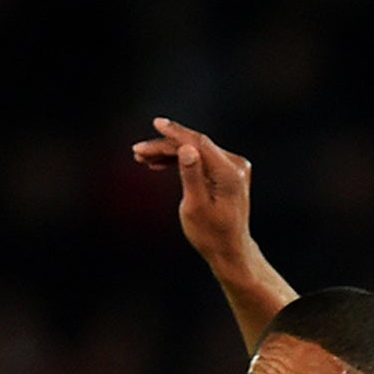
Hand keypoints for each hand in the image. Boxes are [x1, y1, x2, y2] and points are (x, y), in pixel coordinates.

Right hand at [131, 116, 254, 269]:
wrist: (229, 250)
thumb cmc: (211, 234)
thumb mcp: (196, 207)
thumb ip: (191, 176)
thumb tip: (187, 148)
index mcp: (229, 174)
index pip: (199, 143)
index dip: (176, 132)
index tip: (157, 123)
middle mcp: (235, 166)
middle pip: (195, 146)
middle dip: (165, 147)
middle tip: (137, 152)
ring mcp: (232, 168)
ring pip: (195, 152)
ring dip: (169, 153)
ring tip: (142, 158)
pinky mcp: (226, 173)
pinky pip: (200, 160)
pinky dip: (180, 161)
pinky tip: (158, 163)